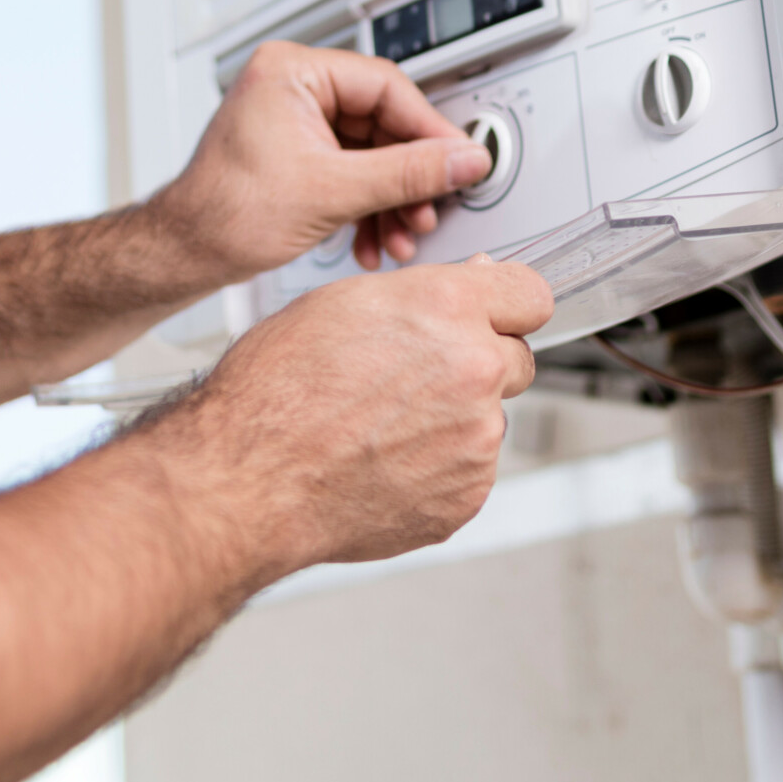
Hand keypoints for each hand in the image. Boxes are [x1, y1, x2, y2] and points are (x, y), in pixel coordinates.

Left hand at [152, 42, 493, 284]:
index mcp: (291, 71)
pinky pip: (351, 170)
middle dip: (408, 178)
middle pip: (382, 123)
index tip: (460, 162)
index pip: (386, 87)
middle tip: (430, 208)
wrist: (183, 253)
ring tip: (403, 236)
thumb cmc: (225, 212)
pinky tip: (375, 241)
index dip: (429, 131)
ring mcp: (294, 119)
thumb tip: (464, 159)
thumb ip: (408, 173)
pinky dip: (369, 205)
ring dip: (392, 199)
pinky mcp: (296, 152)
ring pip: (371, 152)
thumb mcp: (333, 192)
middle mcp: (292, 86)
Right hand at [182, 256, 554, 570]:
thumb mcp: (340, 304)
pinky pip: (467, 470)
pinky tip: (383, 459)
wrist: (251, 476)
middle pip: (516, 360)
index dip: (509, 304)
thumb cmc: (277, 389)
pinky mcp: (467, 496)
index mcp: (446, 310)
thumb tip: (470, 286)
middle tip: (415, 376)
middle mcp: (474, 371)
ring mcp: (476, 440)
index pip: (531, 294)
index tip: (500, 313)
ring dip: (452, 419)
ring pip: (487, 419)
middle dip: (479, 363)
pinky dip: (437, 466)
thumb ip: (421, 295)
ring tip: (380, 425)